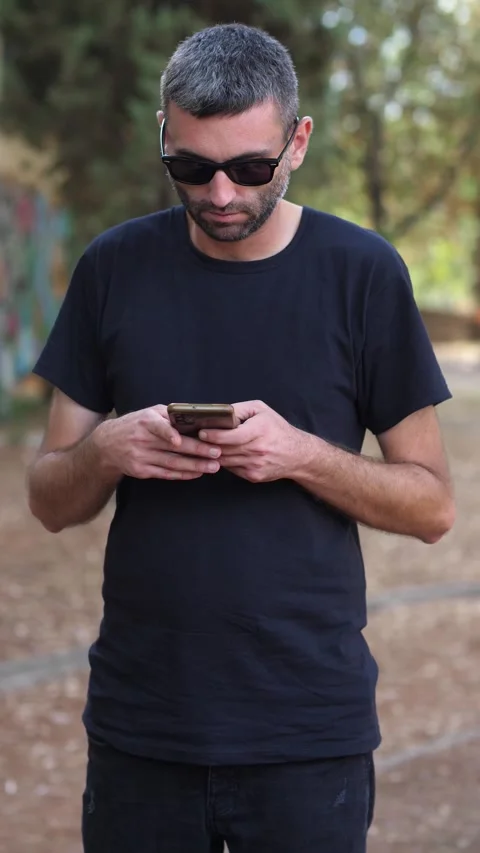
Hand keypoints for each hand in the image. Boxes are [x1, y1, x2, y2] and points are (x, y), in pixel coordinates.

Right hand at [93, 405, 221, 479]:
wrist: (107, 445)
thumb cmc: (134, 425)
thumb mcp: (147, 413)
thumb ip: (168, 414)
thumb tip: (194, 415)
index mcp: (145, 422)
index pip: (157, 427)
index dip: (168, 434)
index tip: (180, 440)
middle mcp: (142, 440)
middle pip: (172, 448)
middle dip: (197, 451)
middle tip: (216, 453)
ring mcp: (141, 457)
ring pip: (172, 463)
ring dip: (194, 466)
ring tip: (213, 466)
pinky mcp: (141, 471)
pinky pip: (165, 474)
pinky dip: (183, 474)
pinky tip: (197, 473)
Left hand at [198, 400, 308, 482]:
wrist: (297, 455)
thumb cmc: (277, 429)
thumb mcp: (261, 410)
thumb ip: (239, 410)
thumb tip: (219, 413)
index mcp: (259, 431)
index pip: (231, 436)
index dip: (214, 435)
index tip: (202, 432)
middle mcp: (257, 450)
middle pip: (224, 450)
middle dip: (209, 445)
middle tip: (197, 439)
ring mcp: (255, 465)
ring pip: (225, 461)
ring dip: (214, 455)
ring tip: (206, 447)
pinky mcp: (253, 476)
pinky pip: (232, 469)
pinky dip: (226, 462)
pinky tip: (222, 455)